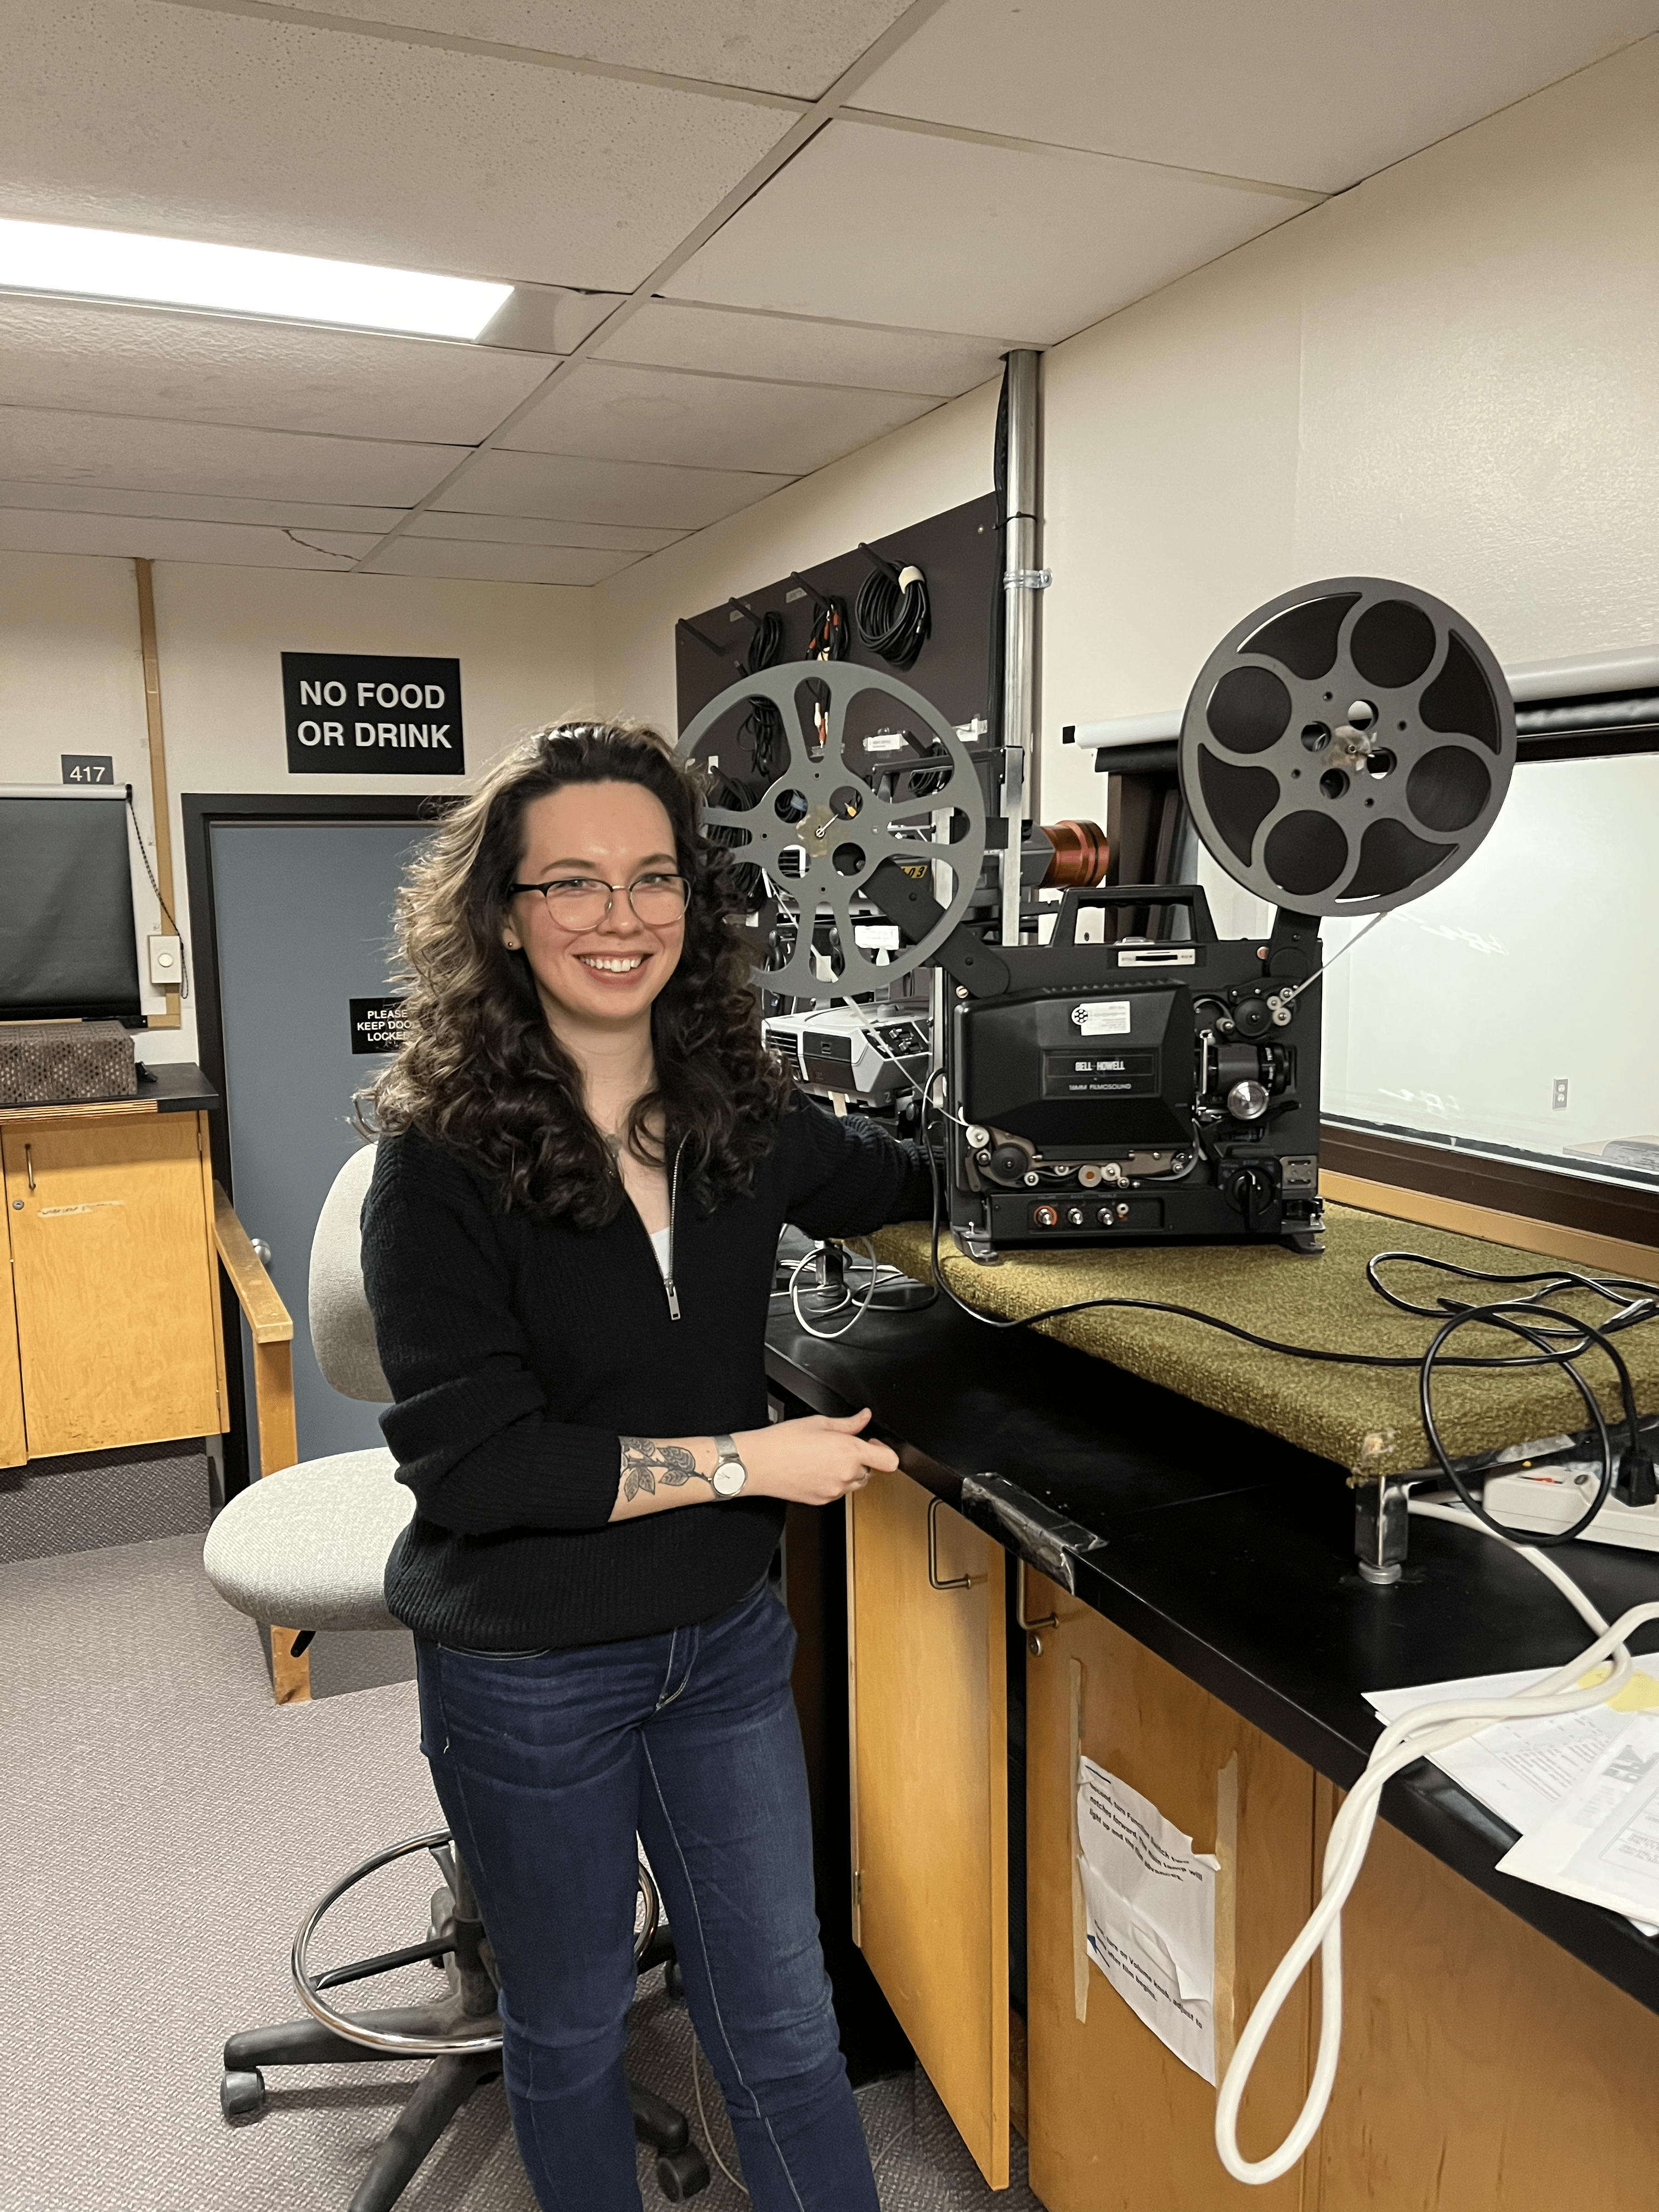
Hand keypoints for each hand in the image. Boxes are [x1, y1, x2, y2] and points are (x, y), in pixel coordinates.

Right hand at [736, 1408, 897, 1506]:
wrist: (758, 1464)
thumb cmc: (782, 1442)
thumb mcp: (819, 1422)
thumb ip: (849, 1423)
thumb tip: (864, 1417)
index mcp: (849, 1452)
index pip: (889, 1461)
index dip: (884, 1450)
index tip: (872, 1443)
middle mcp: (845, 1474)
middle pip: (870, 1470)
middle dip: (861, 1459)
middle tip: (841, 1447)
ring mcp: (834, 1490)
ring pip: (855, 1483)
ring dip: (848, 1471)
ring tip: (825, 1458)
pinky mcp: (822, 1500)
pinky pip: (838, 1491)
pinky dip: (833, 1482)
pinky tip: (815, 1469)